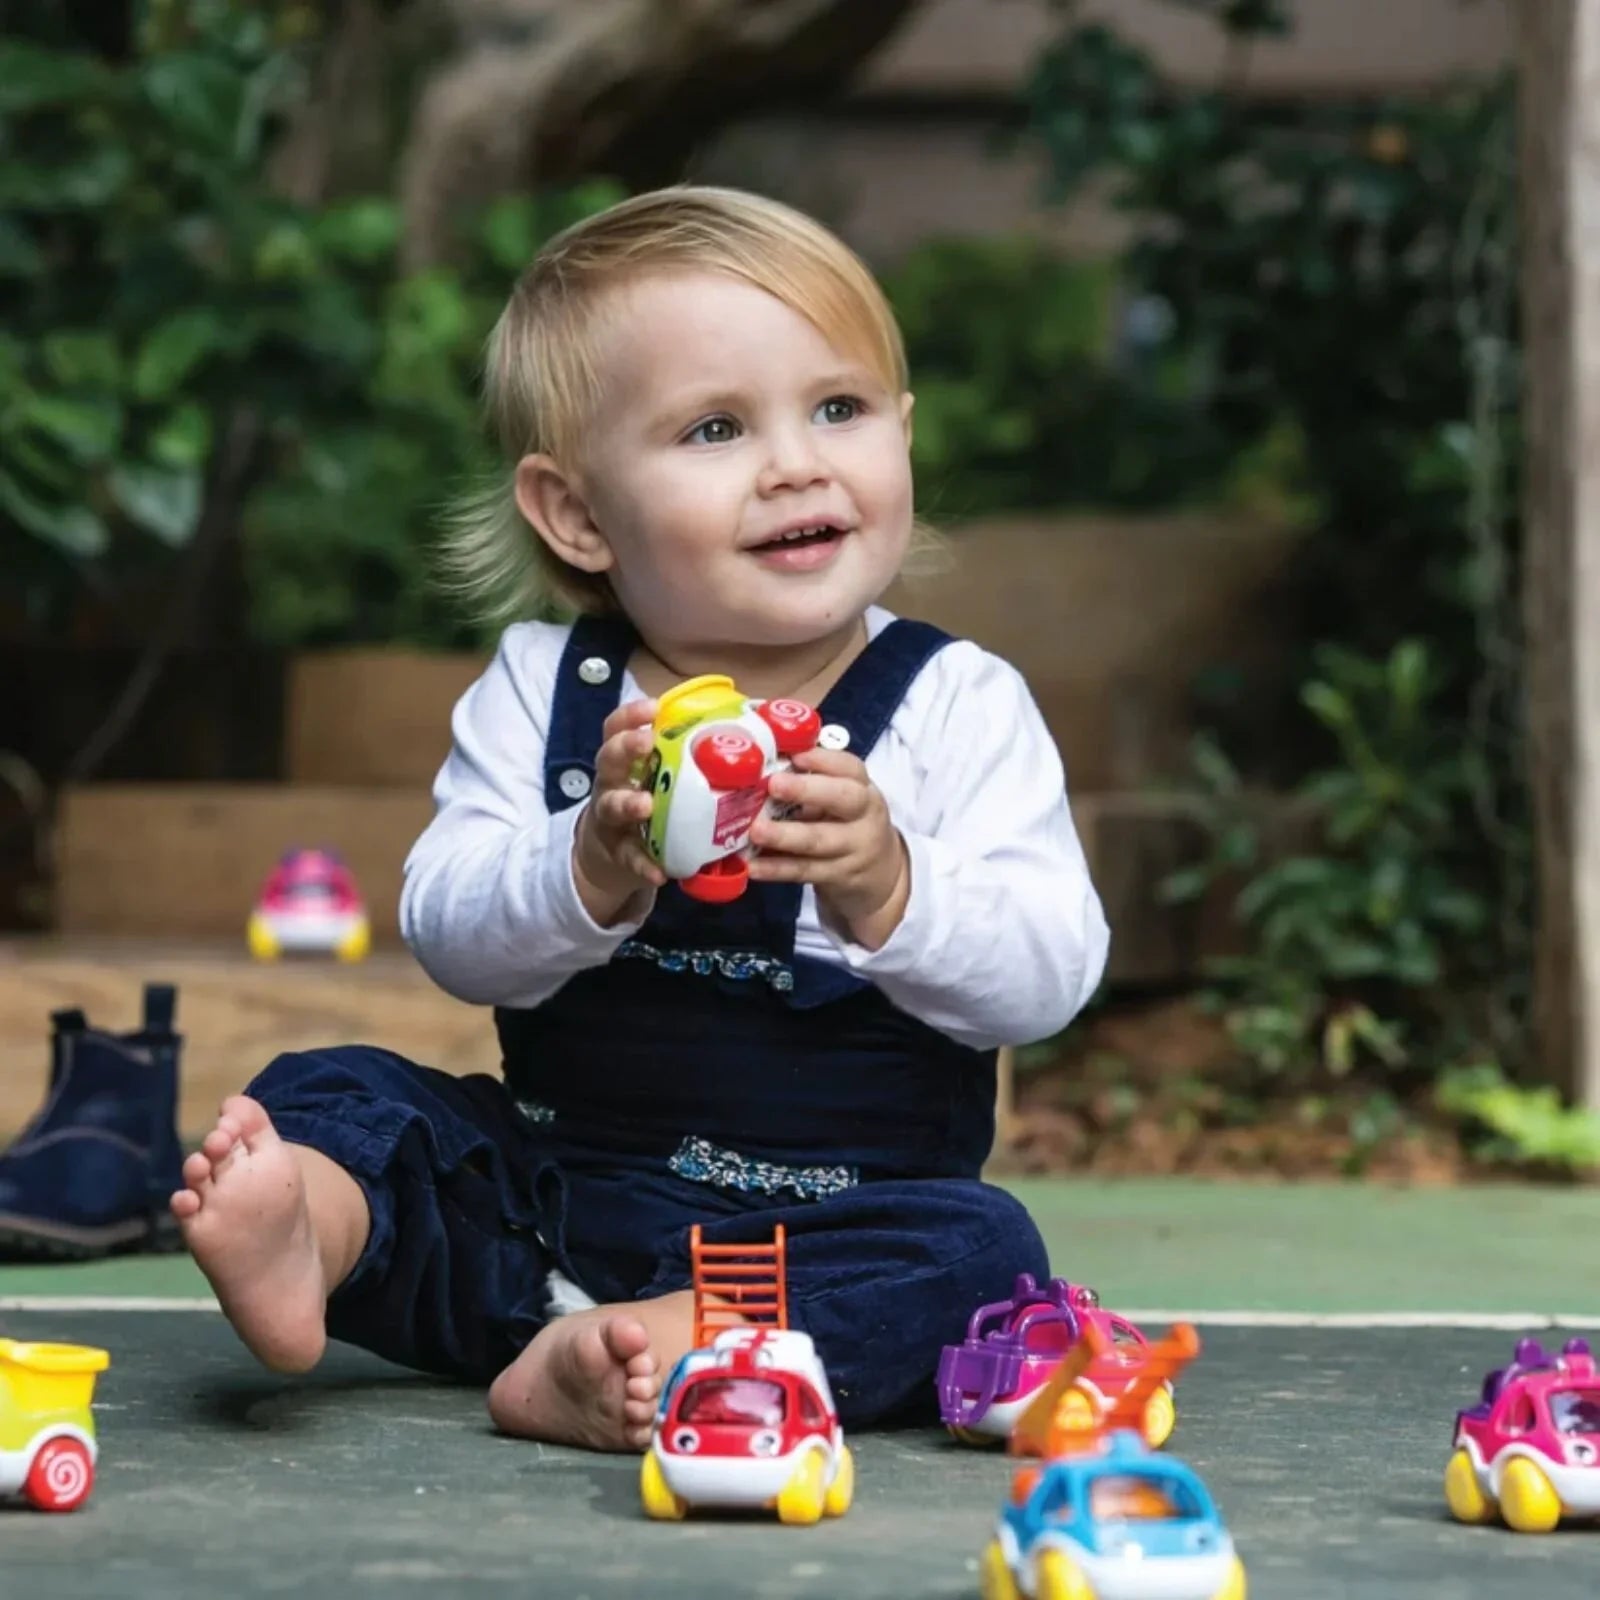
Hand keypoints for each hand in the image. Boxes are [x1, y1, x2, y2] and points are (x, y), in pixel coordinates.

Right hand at [572, 699, 665, 925]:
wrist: (613, 848)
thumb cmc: (649, 797)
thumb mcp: (657, 774)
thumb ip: (687, 756)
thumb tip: (746, 731)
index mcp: (624, 758)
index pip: (617, 727)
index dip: (631, 715)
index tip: (652, 707)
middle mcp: (611, 782)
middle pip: (608, 758)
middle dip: (625, 747)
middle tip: (646, 742)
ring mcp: (610, 817)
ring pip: (611, 806)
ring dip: (628, 803)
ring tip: (645, 806)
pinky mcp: (617, 851)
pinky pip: (629, 857)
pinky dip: (643, 864)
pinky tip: (659, 872)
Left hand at [747, 747, 909, 950]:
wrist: (881, 873)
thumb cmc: (848, 823)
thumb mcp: (842, 799)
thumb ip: (812, 782)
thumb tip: (762, 765)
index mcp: (862, 788)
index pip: (849, 768)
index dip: (823, 760)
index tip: (796, 755)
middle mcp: (863, 816)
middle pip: (843, 799)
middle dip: (807, 790)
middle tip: (774, 784)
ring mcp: (853, 849)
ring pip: (819, 840)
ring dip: (785, 835)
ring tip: (756, 830)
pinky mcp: (838, 876)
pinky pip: (804, 871)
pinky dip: (777, 869)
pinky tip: (753, 866)